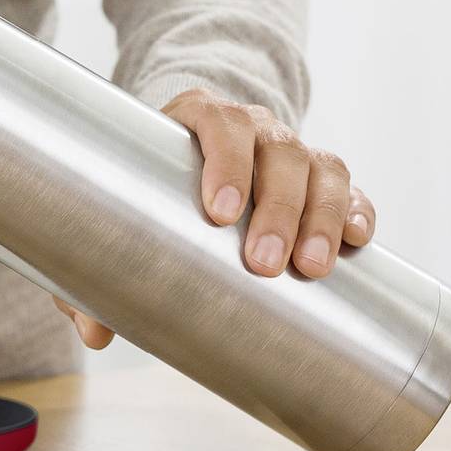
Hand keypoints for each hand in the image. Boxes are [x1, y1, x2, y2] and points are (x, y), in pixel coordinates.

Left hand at [52, 88, 375, 349]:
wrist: (189, 166)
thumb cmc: (148, 191)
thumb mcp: (120, 219)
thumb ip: (99, 270)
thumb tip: (94, 332)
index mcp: (198, 118)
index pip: (218, 123)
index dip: (225, 161)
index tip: (220, 212)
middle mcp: (252, 127)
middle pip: (278, 151)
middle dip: (277, 207)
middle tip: (265, 262)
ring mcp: (291, 151)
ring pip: (320, 168)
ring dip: (321, 217)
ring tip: (313, 268)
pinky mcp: (321, 182)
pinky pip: (349, 188)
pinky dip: (356, 211)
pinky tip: (356, 241)